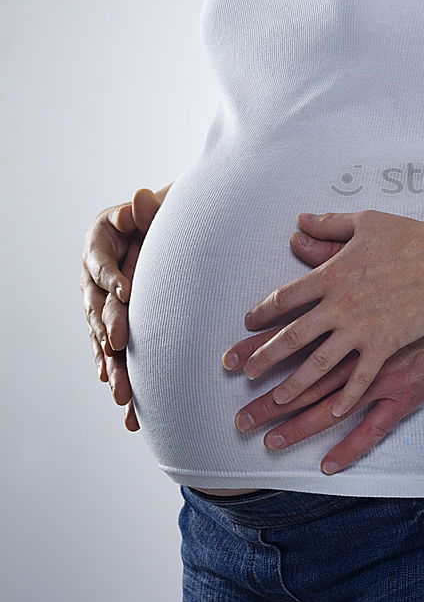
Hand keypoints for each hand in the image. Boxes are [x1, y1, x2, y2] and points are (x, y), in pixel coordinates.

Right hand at [80, 188, 163, 430]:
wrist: (152, 234)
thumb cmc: (153, 219)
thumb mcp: (148, 211)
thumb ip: (143, 210)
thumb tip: (139, 198)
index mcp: (97, 249)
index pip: (101, 264)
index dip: (112, 277)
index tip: (128, 291)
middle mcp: (93, 281)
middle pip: (98, 307)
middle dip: (108, 327)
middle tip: (117, 345)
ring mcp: (100, 306)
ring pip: (102, 338)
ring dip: (112, 364)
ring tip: (122, 393)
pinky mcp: (112, 326)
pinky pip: (111, 353)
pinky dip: (118, 375)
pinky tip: (125, 403)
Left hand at [229, 210, 423, 418]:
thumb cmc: (408, 237)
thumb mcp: (364, 222)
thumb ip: (328, 225)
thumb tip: (299, 223)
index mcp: (332, 274)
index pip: (285, 297)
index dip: (263, 313)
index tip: (248, 325)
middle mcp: (340, 304)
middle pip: (293, 336)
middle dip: (265, 356)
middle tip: (245, 372)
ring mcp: (362, 328)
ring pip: (319, 363)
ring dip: (295, 384)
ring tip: (277, 400)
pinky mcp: (386, 344)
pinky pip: (362, 376)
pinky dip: (347, 396)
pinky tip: (335, 411)